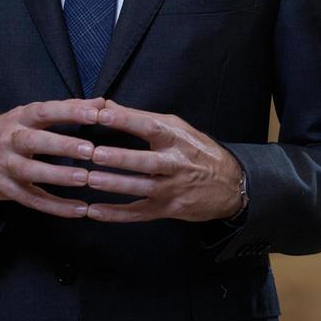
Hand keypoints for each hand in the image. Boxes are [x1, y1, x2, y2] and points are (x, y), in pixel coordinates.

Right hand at [0, 98, 105, 218]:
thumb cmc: (11, 132)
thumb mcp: (30, 115)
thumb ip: (66, 109)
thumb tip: (102, 103)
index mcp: (19, 118)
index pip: (44, 111)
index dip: (69, 111)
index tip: (96, 114)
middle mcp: (11, 141)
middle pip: (34, 142)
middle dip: (62, 146)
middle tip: (90, 150)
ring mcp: (7, 167)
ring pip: (31, 172)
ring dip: (59, 177)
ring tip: (85, 178)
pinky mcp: (7, 190)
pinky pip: (32, 200)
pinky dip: (56, 207)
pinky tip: (79, 210)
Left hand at [82, 100, 244, 222]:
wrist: (230, 185)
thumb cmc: (198, 152)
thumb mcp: (178, 129)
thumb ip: (141, 118)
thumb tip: (104, 105)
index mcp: (177, 139)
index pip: (150, 127)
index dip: (125, 121)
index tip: (101, 115)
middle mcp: (177, 163)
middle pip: (146, 161)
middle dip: (119, 158)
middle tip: (93, 154)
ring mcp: (173, 189)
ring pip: (141, 188)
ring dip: (114, 185)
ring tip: (89, 179)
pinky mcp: (168, 209)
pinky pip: (138, 213)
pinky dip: (116, 214)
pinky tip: (94, 211)